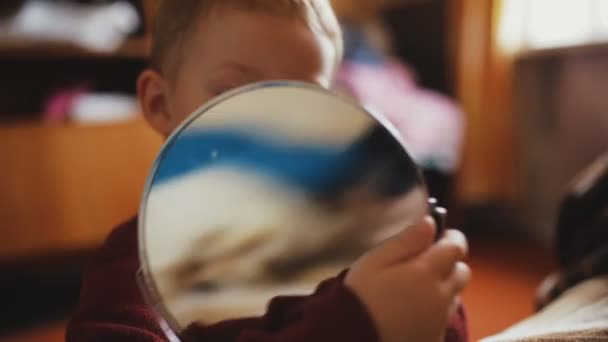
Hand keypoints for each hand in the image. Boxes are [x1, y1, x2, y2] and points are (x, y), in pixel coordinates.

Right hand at [345, 216, 469, 341]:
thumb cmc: (360, 296)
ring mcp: (439, 321)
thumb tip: (430, 222)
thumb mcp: (375, 260)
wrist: (353, 338)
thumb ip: (406, 240)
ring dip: (442, 287)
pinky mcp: (434, 338)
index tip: (440, 234)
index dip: (452, 237)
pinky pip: (443, 319)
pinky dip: (434, 311)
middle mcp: (441, 296)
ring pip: (454, 296)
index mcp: (426, 272)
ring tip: (414, 289)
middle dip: (449, 263)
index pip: (457, 247)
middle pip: (462, 272)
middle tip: (423, 262)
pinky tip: (410, 311)